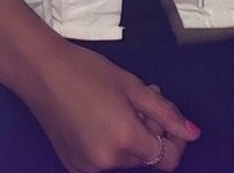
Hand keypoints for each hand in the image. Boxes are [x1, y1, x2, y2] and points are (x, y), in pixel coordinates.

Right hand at [16, 38, 198, 170]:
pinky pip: (104, 160)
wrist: (41, 71)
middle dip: (150, 131)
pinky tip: (99, 116)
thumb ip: (165, 112)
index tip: (166, 116)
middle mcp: (107, 163)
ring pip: (125, 159)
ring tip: (117, 103)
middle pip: (145, 158)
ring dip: (130, 136)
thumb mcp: (132, 86)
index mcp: (125, 141)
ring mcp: (88, 168)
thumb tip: (193, 133)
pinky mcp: (73, 165)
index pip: (167, 159)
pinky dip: (109, 143)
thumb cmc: (86, 71)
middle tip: (140, 98)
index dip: (173, 138)